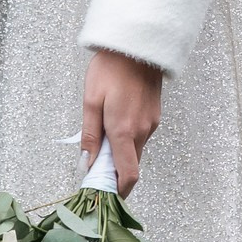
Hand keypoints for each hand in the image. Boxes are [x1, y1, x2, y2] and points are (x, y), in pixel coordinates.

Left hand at [80, 49, 163, 196]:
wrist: (138, 45)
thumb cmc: (111, 69)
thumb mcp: (91, 100)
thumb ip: (90, 135)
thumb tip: (87, 162)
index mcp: (124, 131)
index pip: (129, 174)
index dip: (119, 191)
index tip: (107, 196)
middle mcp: (143, 131)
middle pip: (131, 164)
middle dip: (115, 171)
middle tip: (95, 169)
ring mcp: (152, 123)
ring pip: (135, 149)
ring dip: (120, 153)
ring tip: (102, 139)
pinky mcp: (155, 114)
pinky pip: (141, 135)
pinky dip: (128, 138)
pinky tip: (115, 123)